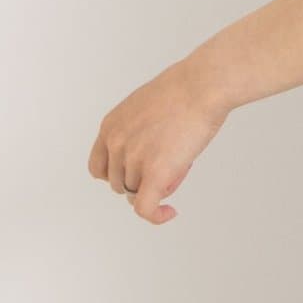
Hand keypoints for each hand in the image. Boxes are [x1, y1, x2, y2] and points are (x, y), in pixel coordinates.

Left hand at [87, 55, 229, 224]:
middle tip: (168, 167)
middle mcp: (116, 143)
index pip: (98, 166)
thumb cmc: (187, 89)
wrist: (204, 86)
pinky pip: (146, 208)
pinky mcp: (154, 174)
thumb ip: (137, 130)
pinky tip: (169, 212)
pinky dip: (156, 215)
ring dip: (157, 188)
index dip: (116, 175)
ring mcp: (133, 159)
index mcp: (110, 126)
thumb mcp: (146, 105)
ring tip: (181, 166)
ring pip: (137, 192)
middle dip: (141, 180)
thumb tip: (149, 149)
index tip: (133, 174)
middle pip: (119, 182)